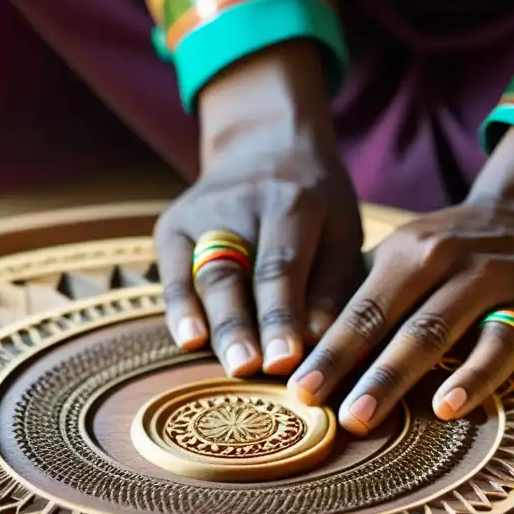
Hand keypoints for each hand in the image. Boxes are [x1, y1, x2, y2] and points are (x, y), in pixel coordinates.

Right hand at [155, 41, 364, 376]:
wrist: (265, 144)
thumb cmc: (316, 204)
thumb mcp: (340, 231)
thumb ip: (331, 287)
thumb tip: (316, 348)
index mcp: (292, 201)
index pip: (282, 266)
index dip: (282, 315)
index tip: (287, 363)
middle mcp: (241, 203)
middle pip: (235, 271)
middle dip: (241, 325)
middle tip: (248, 369)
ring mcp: (201, 211)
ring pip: (204, 275)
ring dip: (217, 325)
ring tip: (230, 366)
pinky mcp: (172, 222)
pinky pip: (172, 272)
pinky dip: (180, 308)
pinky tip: (189, 340)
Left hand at [287, 127, 513, 433]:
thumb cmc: (456, 252)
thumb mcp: (409, 256)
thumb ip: (367, 294)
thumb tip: (306, 345)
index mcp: (407, 251)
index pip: (359, 307)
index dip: (326, 348)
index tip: (295, 387)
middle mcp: (446, 259)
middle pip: (389, 319)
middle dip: (348, 365)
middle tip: (314, 406)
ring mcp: (493, 280)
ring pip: (437, 331)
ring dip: (395, 376)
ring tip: (362, 417)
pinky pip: (502, 346)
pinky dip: (473, 377)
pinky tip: (446, 407)